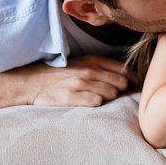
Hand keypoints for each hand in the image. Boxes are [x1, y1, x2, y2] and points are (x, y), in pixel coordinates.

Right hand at [9, 54, 137, 107]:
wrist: (32, 82)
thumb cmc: (60, 74)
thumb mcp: (82, 63)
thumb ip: (102, 67)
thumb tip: (127, 76)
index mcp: (93, 60)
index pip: (123, 69)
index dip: (132, 79)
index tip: (134, 86)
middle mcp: (89, 70)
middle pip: (121, 82)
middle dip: (121, 90)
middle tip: (114, 94)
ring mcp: (80, 83)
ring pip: (111, 93)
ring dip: (109, 98)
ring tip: (99, 98)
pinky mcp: (72, 97)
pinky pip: (97, 102)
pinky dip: (97, 104)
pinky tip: (90, 103)